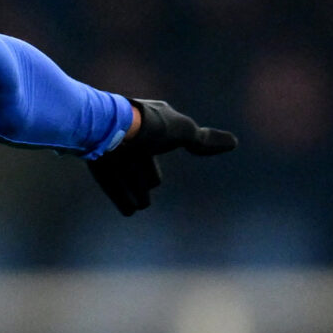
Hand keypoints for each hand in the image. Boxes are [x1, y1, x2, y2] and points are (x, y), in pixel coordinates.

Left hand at [87, 99, 238, 215]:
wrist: (110, 129)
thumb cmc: (149, 128)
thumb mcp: (182, 132)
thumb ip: (203, 140)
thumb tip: (234, 143)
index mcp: (152, 122)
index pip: (164, 141)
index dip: (167, 151)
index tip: (164, 169)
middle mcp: (132, 135)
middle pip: (143, 160)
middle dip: (146, 175)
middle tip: (150, 188)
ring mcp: (113, 148)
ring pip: (127, 174)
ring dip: (133, 190)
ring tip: (140, 205)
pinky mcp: (98, 161)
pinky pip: (112, 183)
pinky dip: (121, 196)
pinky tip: (129, 210)